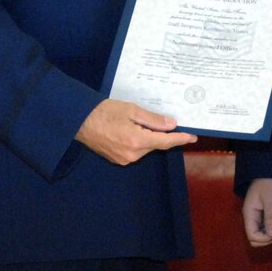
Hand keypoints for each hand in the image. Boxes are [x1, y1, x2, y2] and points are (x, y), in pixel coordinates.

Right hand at [75, 98, 197, 165]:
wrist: (79, 121)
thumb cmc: (104, 111)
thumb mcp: (131, 109)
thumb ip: (153, 119)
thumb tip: (172, 125)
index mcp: (137, 140)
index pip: (165, 141)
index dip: (180, 139)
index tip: (193, 137)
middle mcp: (132, 154)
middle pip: (155, 145)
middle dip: (160, 134)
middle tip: (159, 121)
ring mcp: (124, 160)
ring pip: (145, 149)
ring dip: (147, 138)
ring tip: (135, 123)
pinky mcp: (117, 160)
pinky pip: (135, 152)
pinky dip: (138, 142)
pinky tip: (128, 131)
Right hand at [242, 178, 271, 245]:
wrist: (267, 173)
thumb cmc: (267, 184)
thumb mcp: (270, 200)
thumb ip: (270, 217)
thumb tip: (271, 234)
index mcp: (248, 213)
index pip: (252, 236)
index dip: (263, 238)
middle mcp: (249, 218)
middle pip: (253, 239)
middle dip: (265, 240)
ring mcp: (253, 218)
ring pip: (257, 236)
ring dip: (267, 236)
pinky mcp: (259, 216)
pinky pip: (261, 230)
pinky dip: (268, 231)